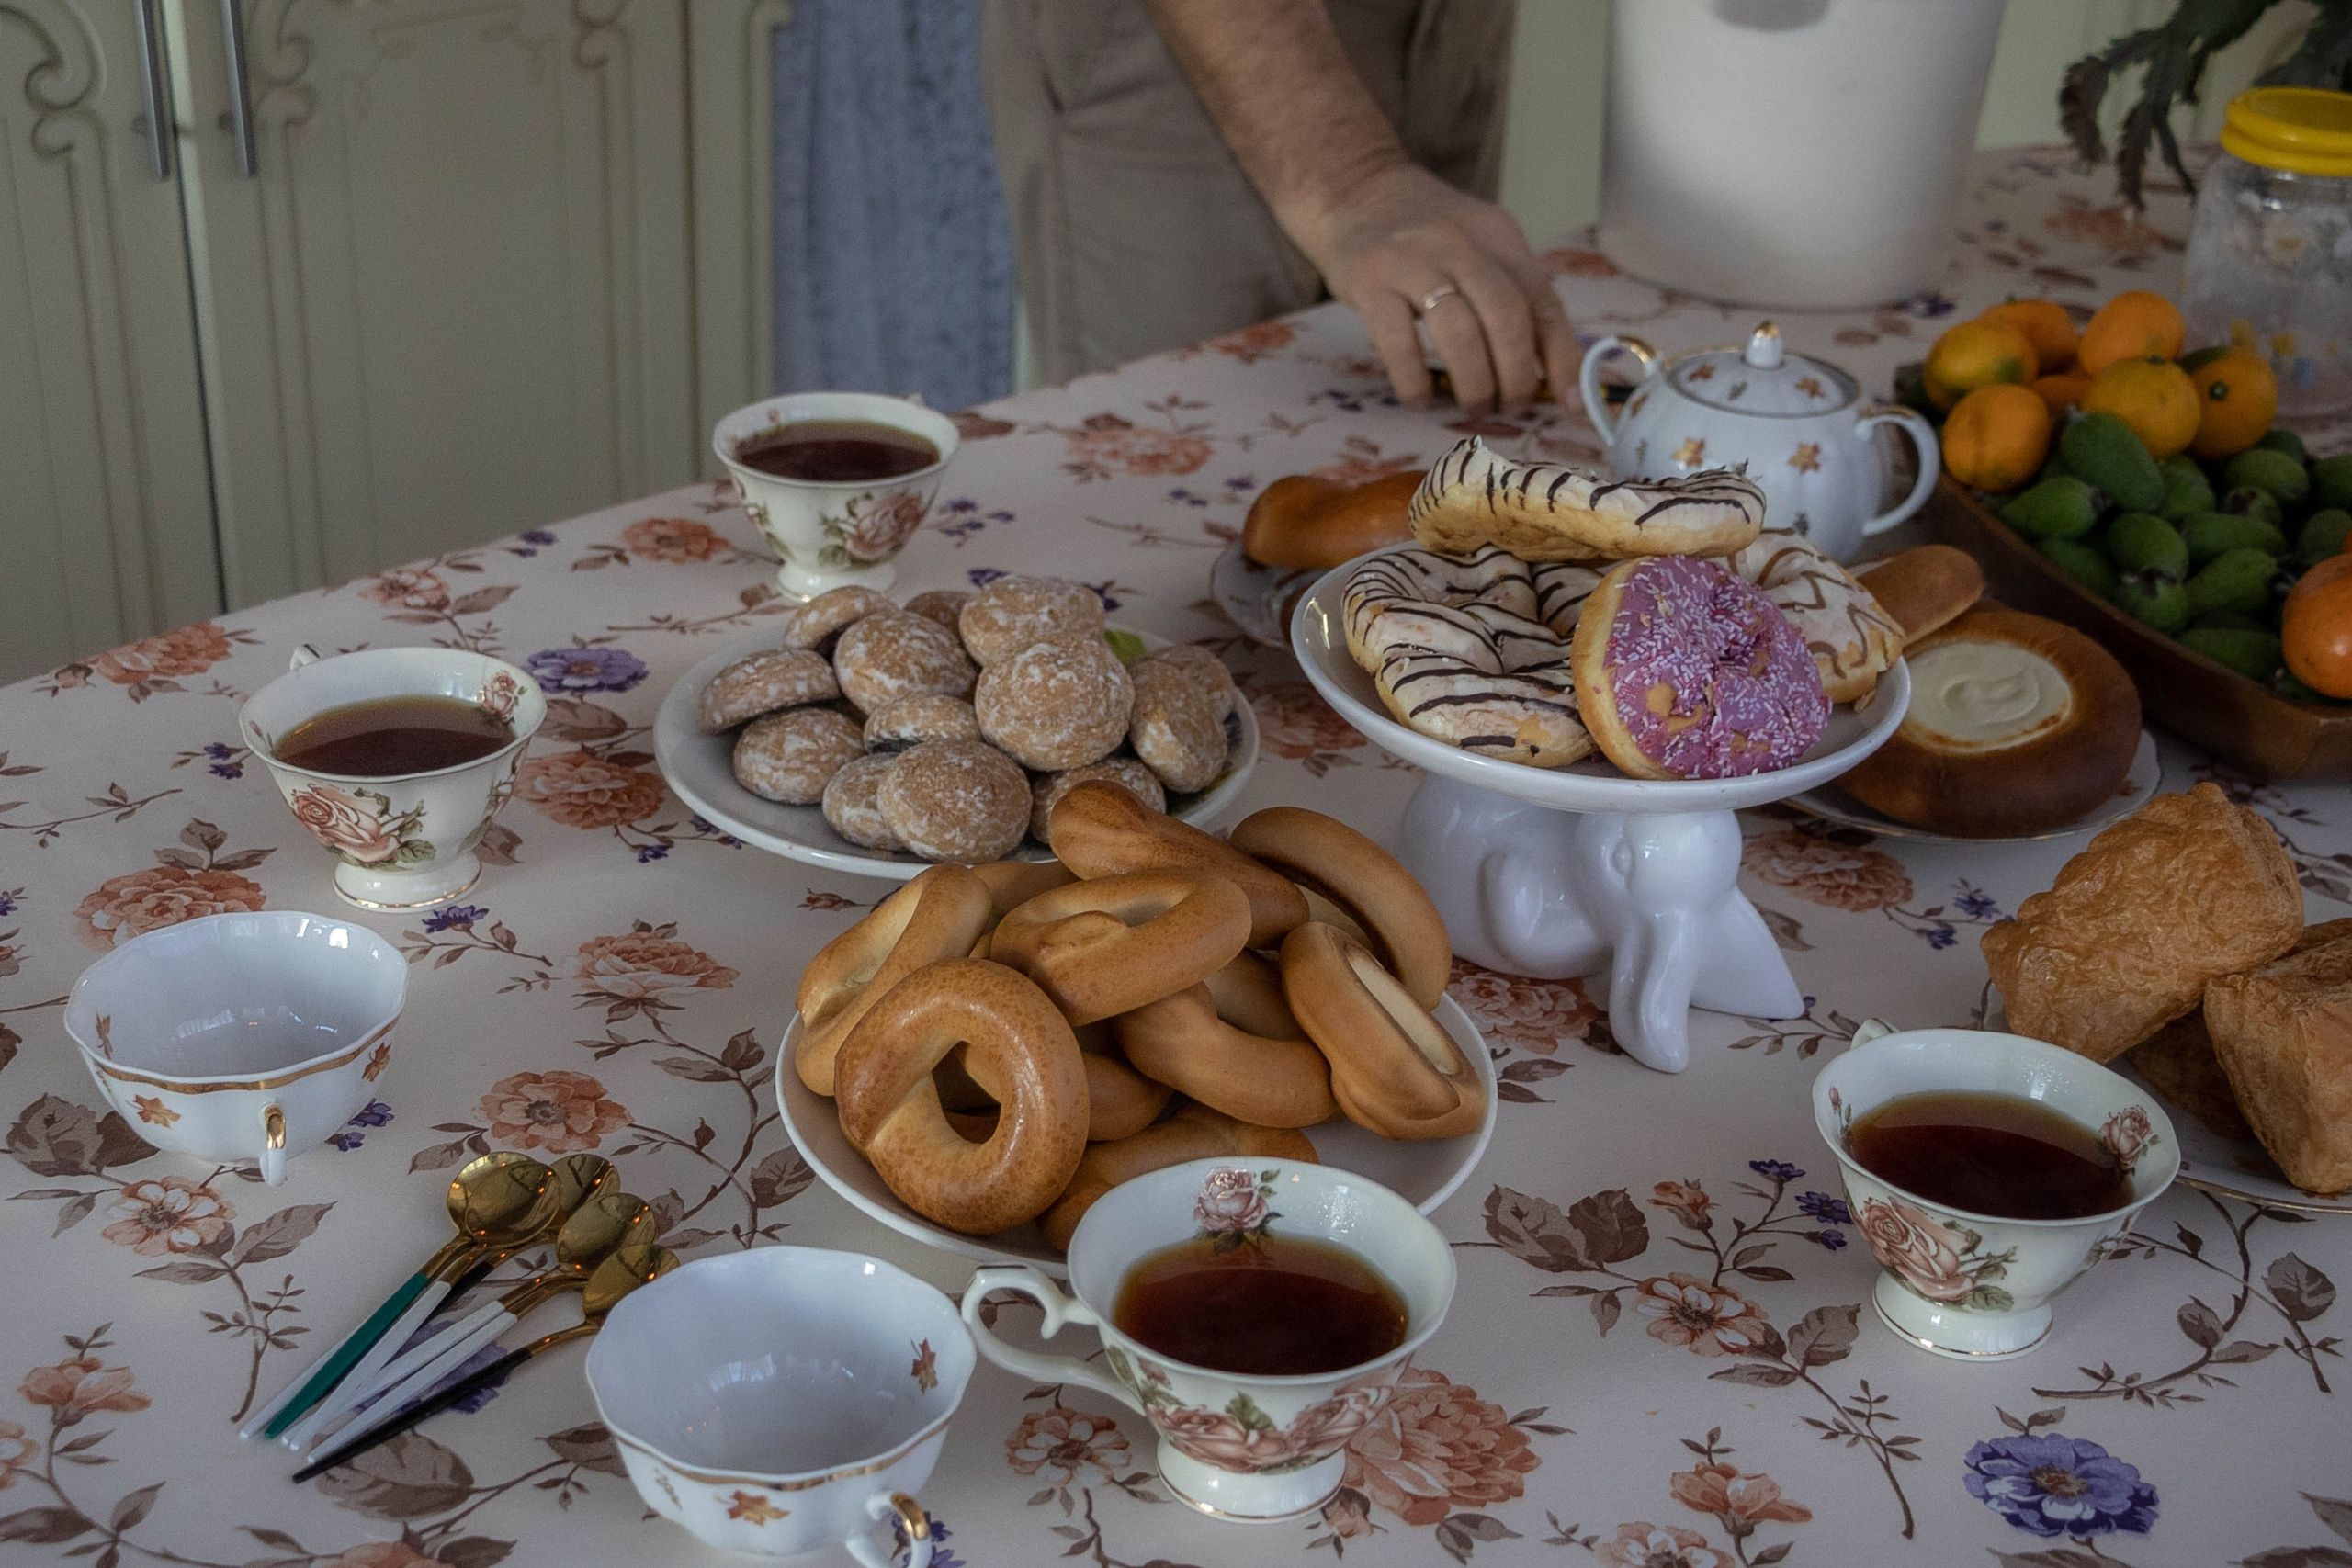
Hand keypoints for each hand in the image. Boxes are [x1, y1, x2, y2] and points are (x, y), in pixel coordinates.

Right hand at [1293, 160, 1576, 413]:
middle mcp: (1462, 243)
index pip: (1543, 300)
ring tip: (1474, 405)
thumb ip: (1511, 291)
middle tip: (1510, 405)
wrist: (1353, 188)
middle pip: (1506, 317)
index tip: (1570, 401)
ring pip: (1459, 333)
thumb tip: (1549, 368)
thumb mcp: (1478, 243)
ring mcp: (1413, 261)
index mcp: (1499, 236)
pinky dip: (1415, 382)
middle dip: (1516, 376)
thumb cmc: (1422, 231)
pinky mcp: (1370, 282)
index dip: (1562, 357)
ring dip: (1474, 384)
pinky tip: (1421, 398)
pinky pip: (1399, 343)